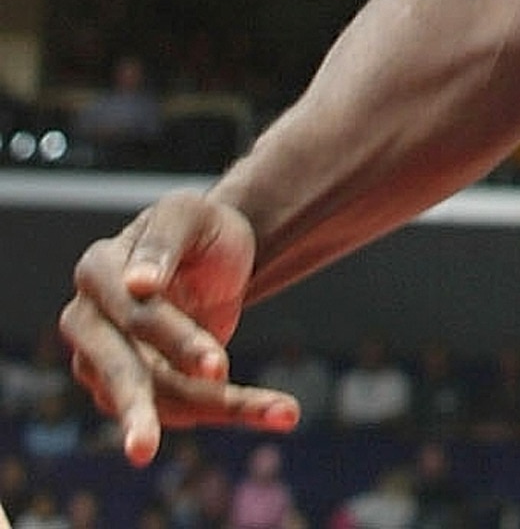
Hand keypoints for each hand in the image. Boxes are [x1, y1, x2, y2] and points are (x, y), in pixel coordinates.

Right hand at [62, 190, 300, 464]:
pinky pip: (180, 410)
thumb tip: (136, 284)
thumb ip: (164, 241)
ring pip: (159, 399)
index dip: (177, 340)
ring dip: (219, 407)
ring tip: (284, 411)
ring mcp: (103, 364)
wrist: (214, 256)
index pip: (136, 315)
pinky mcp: (133, 393)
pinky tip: (279, 409)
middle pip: (119, 372)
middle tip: (144, 452)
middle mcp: (89, 321)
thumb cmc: (200, 228)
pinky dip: (232, 410)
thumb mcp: (190, 214)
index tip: (219, 366)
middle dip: (141, 410)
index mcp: (98, 270)